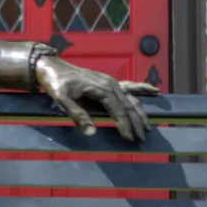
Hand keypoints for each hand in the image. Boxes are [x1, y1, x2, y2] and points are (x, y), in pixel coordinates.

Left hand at [33, 55, 156, 142]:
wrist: (51, 66)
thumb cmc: (56, 82)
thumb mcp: (62, 99)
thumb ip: (77, 115)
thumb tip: (91, 132)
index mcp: (101, 88)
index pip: (118, 110)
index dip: (125, 125)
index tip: (129, 139)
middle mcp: (110, 84)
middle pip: (128, 105)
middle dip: (136, 123)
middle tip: (142, 139)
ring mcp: (111, 82)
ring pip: (131, 98)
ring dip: (140, 113)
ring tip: (147, 128)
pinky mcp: (109, 82)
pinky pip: (130, 86)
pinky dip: (142, 88)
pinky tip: (154, 91)